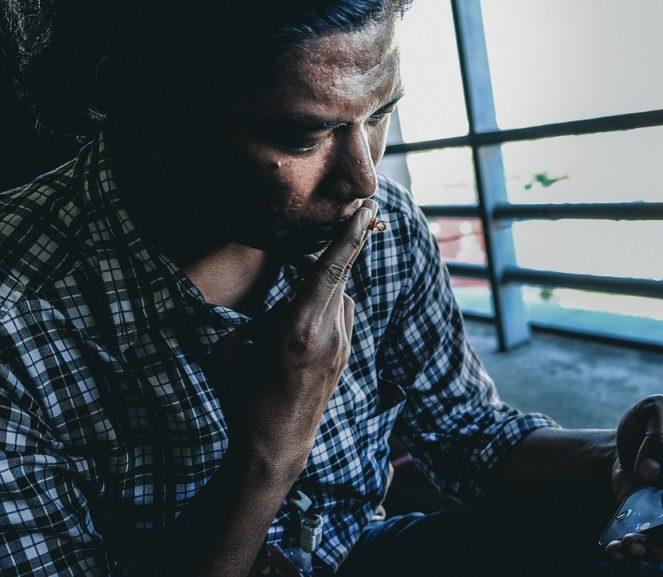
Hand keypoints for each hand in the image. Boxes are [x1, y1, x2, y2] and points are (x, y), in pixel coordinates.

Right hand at [208, 200, 378, 480]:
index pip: (331, 269)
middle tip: (356, 216)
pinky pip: (341, 316)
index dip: (350, 236)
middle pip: (340, 275)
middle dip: (345, 246)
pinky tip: (304, 316)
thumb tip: (250, 302)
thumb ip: (251, 318)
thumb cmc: (242, 396)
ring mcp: (342, 345)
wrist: (275, 446)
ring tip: (298, 285)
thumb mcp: (231, 351)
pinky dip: (327, 305)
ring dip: (324, 283)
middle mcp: (328, 332)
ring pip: (340, 296)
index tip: (368, 209)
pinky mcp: (345, 356)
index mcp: (299, 326)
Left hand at [604, 395, 662, 562]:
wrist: (624, 448)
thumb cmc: (651, 424)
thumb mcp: (654, 411)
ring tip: (630, 544)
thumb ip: (658, 432)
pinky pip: (655, 547)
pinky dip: (636, 552)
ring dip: (661, 550)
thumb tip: (650, 470)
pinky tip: (615, 547)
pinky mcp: (662, 528)